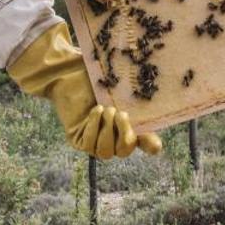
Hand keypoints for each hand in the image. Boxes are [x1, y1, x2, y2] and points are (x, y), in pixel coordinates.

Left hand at [8, 23, 161, 158]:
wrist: (69, 72)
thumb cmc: (95, 76)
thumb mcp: (116, 86)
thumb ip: (132, 96)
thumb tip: (154, 96)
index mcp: (128, 125)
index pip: (144, 143)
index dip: (150, 145)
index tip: (155, 145)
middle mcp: (113, 136)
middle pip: (125, 150)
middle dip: (124, 134)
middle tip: (120, 113)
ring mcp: (95, 141)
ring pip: (106, 152)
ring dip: (107, 131)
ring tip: (105, 109)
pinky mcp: (79, 140)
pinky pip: (89, 145)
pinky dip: (93, 127)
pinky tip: (95, 111)